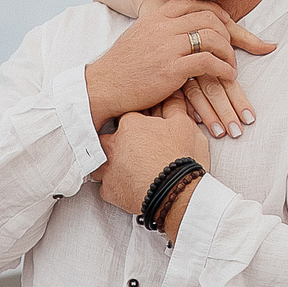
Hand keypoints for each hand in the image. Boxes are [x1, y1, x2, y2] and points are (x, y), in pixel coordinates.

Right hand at [84, 0, 275, 135]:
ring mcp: (168, 47)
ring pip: (213, 38)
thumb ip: (159, 29)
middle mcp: (163, 27)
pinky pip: (209, 62)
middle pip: (209, 19)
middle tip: (233, 51)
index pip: (195, 3)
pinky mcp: (172, 69)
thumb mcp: (138, 37)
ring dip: (229, 53)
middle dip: (229, 34)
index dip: (217, 14)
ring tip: (231, 66)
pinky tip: (228, 76)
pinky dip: (224, 69)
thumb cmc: (121, 68)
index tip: (227, 27)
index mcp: (155, 17)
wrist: (102, 86)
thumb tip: (179, 29)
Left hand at [99, 96, 210, 231]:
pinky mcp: (109, 190)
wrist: (176, 192)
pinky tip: (129, 186)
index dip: (139, 126)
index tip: (147, 134)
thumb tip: (172, 94)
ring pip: (103, 162)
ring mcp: (108, 167)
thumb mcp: (184, 125)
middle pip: (110, 138)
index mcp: (130, 123)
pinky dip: (117, 186)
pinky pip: (107, 186)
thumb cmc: (181, 158)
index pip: (129, 117)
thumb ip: (174, 107)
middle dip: (120, 144)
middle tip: (139, 153)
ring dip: (113, 164)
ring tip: (131, 170)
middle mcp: (113, 143)